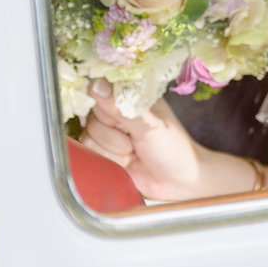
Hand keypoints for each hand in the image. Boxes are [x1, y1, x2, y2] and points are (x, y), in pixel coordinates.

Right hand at [83, 82, 229, 200]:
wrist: (178, 180)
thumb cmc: (173, 148)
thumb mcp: (150, 126)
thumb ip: (122, 108)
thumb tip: (97, 85)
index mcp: (133, 97)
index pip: (101, 92)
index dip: (108, 110)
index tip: (123, 121)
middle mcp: (118, 112)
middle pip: (92, 119)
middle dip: (113, 135)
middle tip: (136, 141)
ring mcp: (109, 132)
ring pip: (89, 138)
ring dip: (113, 150)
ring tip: (134, 152)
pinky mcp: (104, 151)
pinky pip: (90, 153)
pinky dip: (109, 160)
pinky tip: (126, 162)